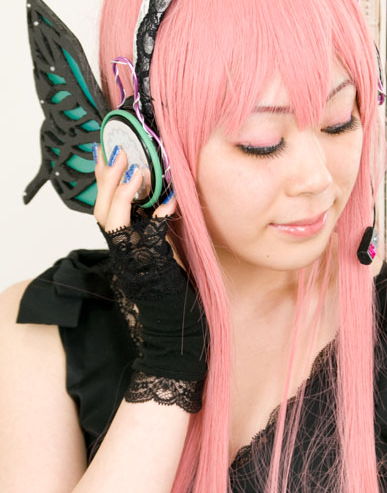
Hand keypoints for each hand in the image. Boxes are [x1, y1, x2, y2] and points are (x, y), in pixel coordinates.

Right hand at [92, 143, 207, 406]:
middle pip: (102, 210)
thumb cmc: (175, 303)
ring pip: (114, 221)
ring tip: (137, 168)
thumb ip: (160, 236)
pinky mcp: (152, 270)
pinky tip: (170, 201)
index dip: (106, 182)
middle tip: (118, 151)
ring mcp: (134, 263)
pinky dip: (157, 217)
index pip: (107, 210)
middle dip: (108, 179)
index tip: (109, 153)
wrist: (177, 341)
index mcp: (126, 251)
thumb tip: (167, 204)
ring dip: (124, 192)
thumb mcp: (166, 261)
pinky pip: (148, 239)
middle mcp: (124, 255)